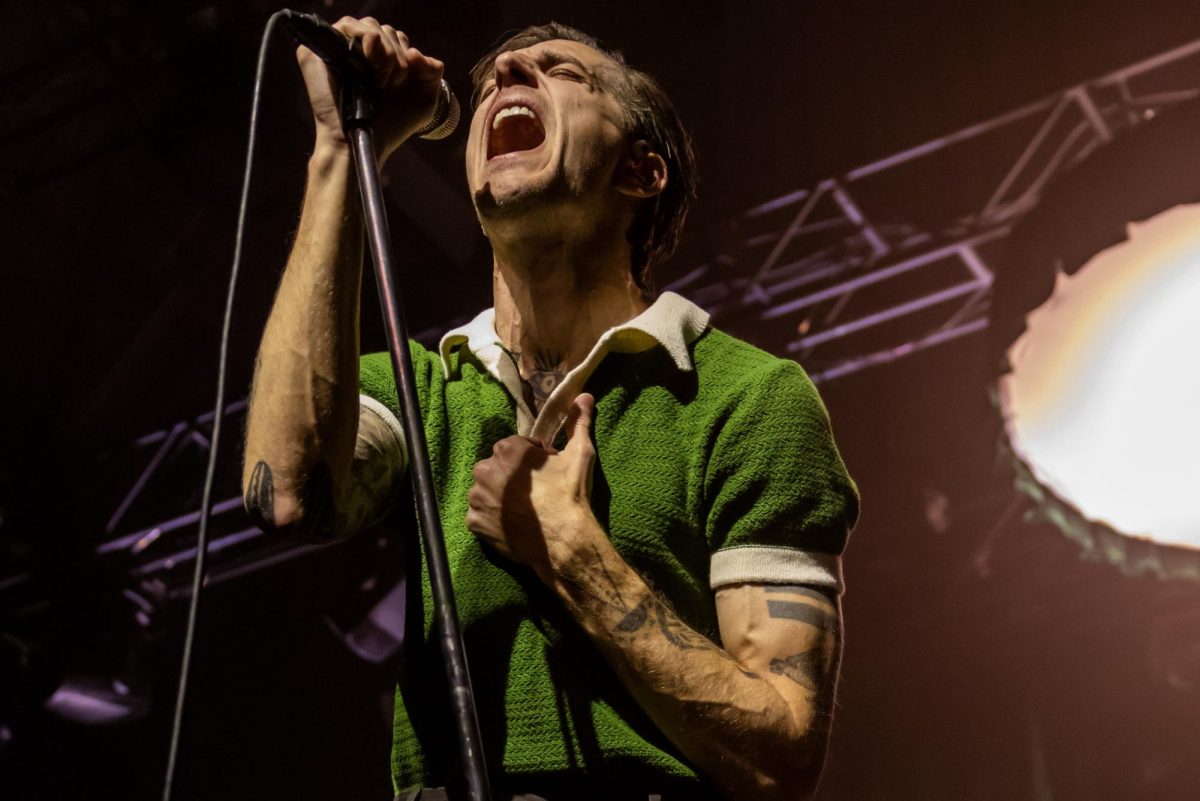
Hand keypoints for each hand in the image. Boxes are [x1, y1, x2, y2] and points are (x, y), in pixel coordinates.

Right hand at [296, 16, 443, 162]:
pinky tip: (371, 64)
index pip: (397, 38)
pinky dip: (370, 39)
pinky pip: (348, 24)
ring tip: (380, 80)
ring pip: (371, 24)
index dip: (408, 56)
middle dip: (398, 56)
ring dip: (386, 52)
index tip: (404, 83)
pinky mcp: (320, 50)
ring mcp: (337, 50)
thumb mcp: (423, 100)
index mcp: (379, 62)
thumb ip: (432, 72)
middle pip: (386, 29)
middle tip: (392, 86)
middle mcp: (358, 53)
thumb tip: (414, 52)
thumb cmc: (390, 126)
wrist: (364, 141)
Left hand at [467, 394, 598, 582]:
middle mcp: (486, 470)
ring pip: (484, 491)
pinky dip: (491, 518)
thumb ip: (579, 422)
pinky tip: (512, 524)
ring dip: (498, 496)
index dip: (530, 460)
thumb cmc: (572, 495)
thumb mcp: (579, 454)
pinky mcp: (474, 522)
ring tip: (522, 510)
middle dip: (510, 476)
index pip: (512, 448)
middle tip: (534, 493)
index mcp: (508, 450)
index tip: (544, 473)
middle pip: (495, 468)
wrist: (565, 541)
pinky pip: (479, 515)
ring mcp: (477, 498)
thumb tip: (584, 396)